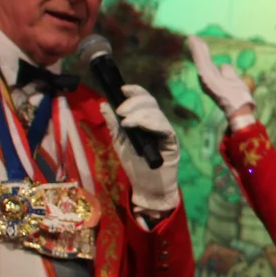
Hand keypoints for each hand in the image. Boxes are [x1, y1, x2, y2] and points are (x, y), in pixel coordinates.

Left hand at [110, 84, 180, 213]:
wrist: (148, 188)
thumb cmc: (136, 166)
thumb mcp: (119, 143)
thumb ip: (114, 125)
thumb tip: (104, 104)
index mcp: (145, 121)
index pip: (143, 100)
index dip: (135, 92)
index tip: (122, 89)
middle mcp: (157, 123)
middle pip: (150, 103)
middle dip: (134, 102)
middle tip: (121, 110)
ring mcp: (165, 131)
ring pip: (156, 113)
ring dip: (139, 114)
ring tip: (125, 121)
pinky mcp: (171, 141)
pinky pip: (163, 126)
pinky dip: (149, 123)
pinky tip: (136, 126)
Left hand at [187, 35, 257, 125]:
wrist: (239, 112)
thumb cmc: (238, 97)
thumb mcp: (234, 81)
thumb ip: (227, 72)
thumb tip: (223, 66)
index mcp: (208, 77)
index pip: (201, 59)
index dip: (197, 48)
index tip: (192, 38)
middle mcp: (205, 79)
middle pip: (200, 61)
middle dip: (197, 49)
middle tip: (193, 37)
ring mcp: (207, 83)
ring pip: (203, 65)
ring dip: (200, 54)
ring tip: (198, 43)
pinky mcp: (212, 86)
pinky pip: (207, 70)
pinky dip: (205, 62)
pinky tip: (206, 58)